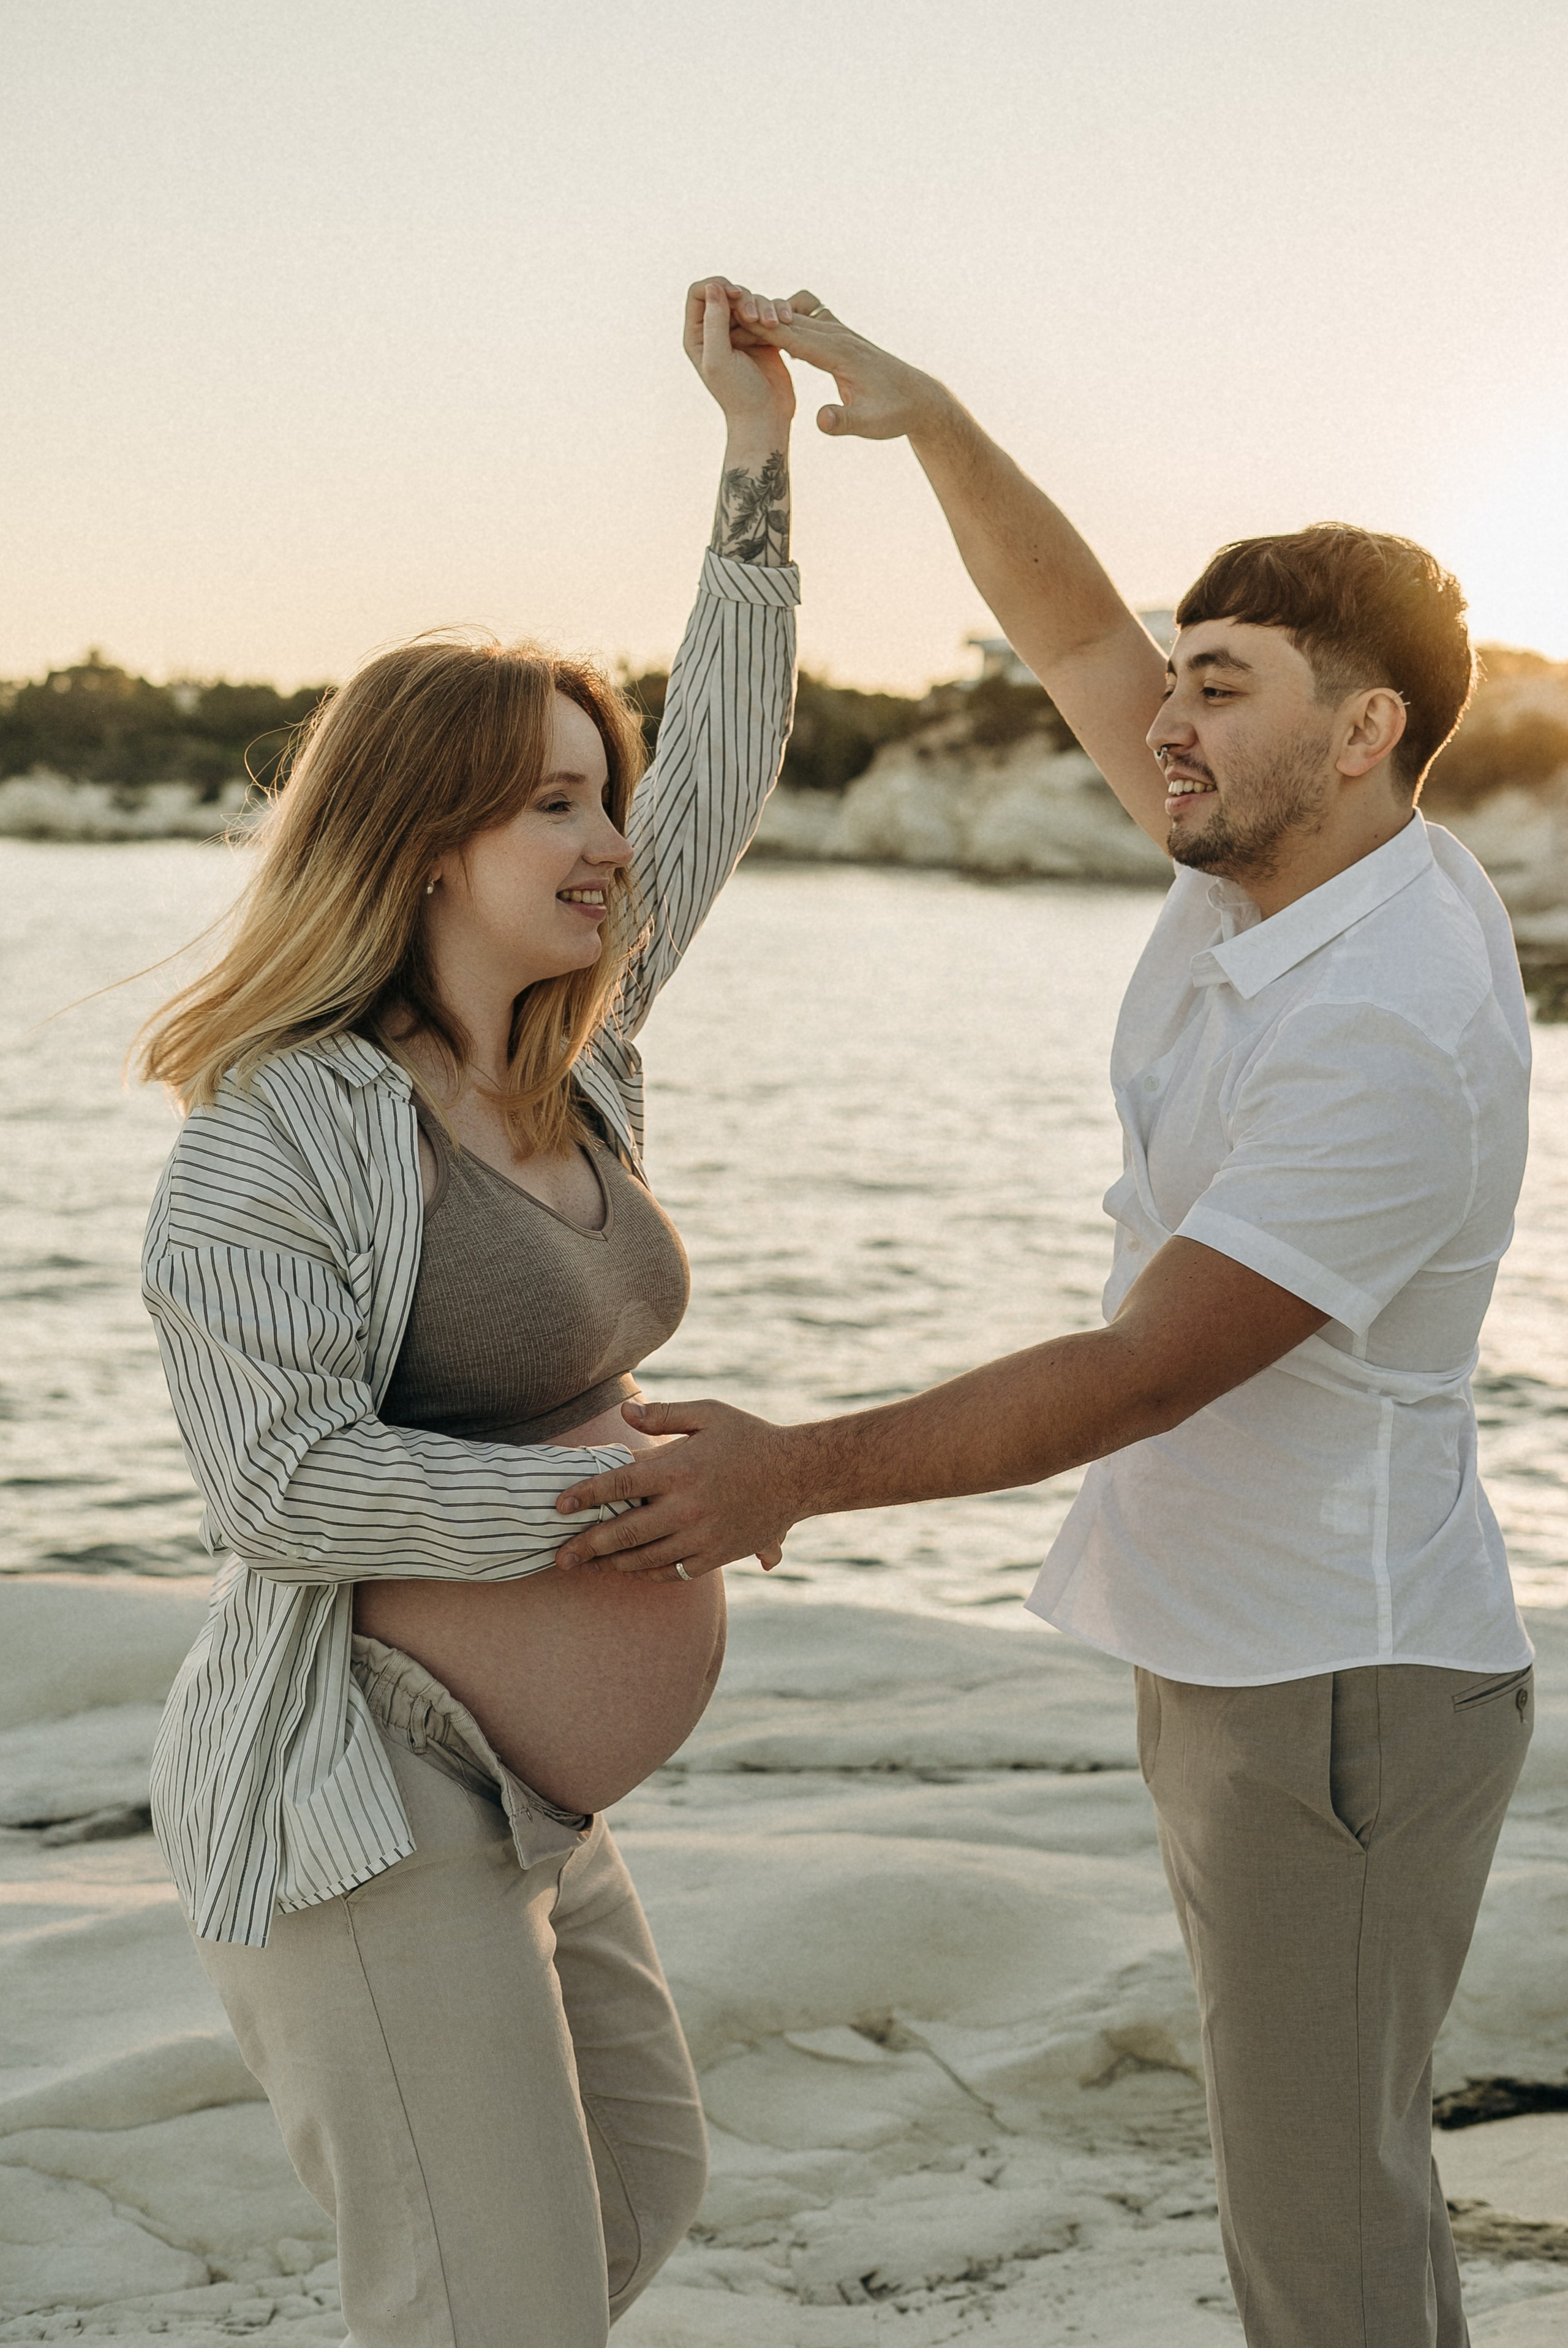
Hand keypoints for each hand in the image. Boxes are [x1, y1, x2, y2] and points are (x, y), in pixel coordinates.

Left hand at [553, 1397, 802, 1582]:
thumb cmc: (750, 1438)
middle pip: (623, 1531)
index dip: (585, 1495)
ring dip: (612, 1564)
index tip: (559, 1505)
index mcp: (680, 1468)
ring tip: (589, 1566)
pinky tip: (631, 1570)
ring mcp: (702, 1535)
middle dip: (586, 1545)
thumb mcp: (709, 1414)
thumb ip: (664, 1414)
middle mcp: (687, 1507)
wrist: (800, 1474)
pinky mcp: (717, 1555)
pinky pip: (673, 1572)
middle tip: (559, 1557)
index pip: (619, 1484)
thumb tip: (624, 1411)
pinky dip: (648, 1574)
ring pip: (645, 1558)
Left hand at [683, 277, 794, 444]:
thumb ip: (714, 322)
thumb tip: (713, 286)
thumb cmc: (738, 394)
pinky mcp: (764, 336)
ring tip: (774, 326)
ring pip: (751, 299)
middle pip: (728, 292)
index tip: (735, 296)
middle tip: (756, 319)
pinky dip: (778, 312)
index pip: (699, 292)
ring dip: (765, 306)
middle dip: (745, 299)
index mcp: (698, 335)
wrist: (766, 418)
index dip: (716, 286)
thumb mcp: (719, 359)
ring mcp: (741, 332)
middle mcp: (717, 330)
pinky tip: (786, 322)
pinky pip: (770, 311)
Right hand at [747, 292, 950, 442]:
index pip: (793, 337)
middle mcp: (839, 336)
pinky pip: (809, 319)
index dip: (762, 329)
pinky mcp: (842, 337)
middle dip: (757, 316)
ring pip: (798, 315)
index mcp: (839, 353)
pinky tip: (773, 333)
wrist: (919, 398)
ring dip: (771, 316)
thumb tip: (820, 420)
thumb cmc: (894, 413)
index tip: (732, 322)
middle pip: (790, 320)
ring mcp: (841, 333)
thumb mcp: (870, 425)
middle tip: (722, 312)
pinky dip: (789, 320)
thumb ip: (843, 421)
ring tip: (741, 321)